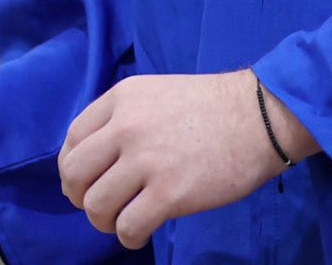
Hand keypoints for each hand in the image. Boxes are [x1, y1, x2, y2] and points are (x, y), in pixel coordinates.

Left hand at [58, 70, 317, 249]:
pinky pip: (128, 226)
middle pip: (74, 173)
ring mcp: (147, 161)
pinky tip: (138, 234)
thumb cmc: (210, 107)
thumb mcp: (154, 94)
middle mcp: (126, 127)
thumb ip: (123, 118)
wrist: (259, 117)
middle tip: (97, 205)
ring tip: (119, 221)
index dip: (73, 165)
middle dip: (78, 196)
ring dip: (102, 220)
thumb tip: (98, 155)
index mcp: (121, 100)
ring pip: (96, 204)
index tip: (84, 180)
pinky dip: (128, 237)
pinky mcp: (170, 193)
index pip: (72, 138)